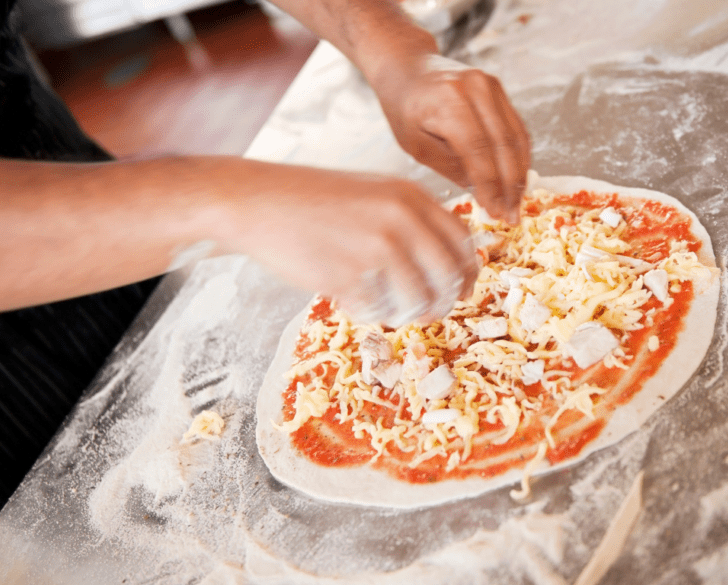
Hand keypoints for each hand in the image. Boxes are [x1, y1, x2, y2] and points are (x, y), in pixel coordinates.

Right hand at [220, 164, 477, 325]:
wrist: (259, 201)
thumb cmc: (314, 200)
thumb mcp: (374, 192)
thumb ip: (410, 218)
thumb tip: (446, 265)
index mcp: (410, 196)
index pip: (462, 241)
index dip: (468, 271)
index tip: (463, 288)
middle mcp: (401, 220)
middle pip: (447, 277)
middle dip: (443, 302)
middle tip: (429, 312)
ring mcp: (376, 249)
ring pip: (416, 301)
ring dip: (405, 312)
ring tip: (385, 306)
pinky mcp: (348, 276)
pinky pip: (377, 311)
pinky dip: (368, 312)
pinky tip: (351, 299)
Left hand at [372, 54, 530, 223]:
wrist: (407, 67)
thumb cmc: (404, 108)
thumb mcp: (415, 144)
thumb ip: (450, 166)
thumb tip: (484, 193)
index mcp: (449, 101)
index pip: (479, 151)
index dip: (490, 186)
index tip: (495, 212)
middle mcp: (476, 88)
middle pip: (504, 145)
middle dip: (510, 186)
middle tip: (511, 216)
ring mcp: (491, 86)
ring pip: (517, 138)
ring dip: (520, 174)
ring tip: (516, 203)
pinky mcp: (499, 89)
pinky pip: (516, 128)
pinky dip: (519, 157)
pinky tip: (516, 180)